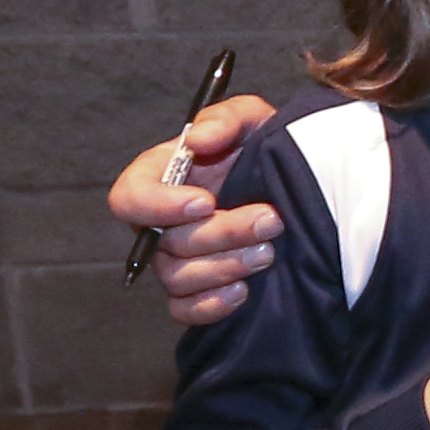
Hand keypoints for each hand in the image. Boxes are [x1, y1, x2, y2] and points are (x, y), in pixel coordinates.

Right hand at [108, 94, 281, 325]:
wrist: (299, 189)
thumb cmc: (264, 149)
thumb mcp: (252, 119)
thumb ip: (224, 119)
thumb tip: (198, 140)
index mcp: (160, 180)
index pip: (130, 198)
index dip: (159, 204)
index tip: (204, 201)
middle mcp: (162, 224)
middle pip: (167, 242)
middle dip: (221, 233)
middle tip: (270, 220)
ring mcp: (178, 259)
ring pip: (178, 278)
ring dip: (225, 267)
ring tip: (268, 252)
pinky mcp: (199, 290)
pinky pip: (186, 310)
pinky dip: (211, 306)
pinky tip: (244, 291)